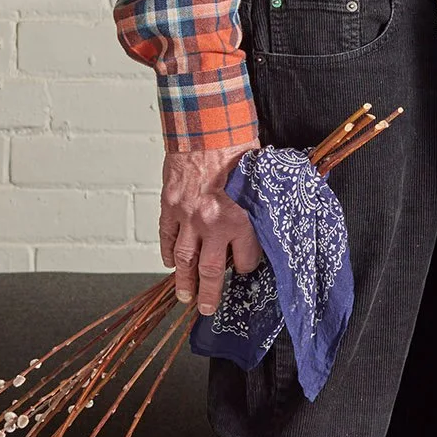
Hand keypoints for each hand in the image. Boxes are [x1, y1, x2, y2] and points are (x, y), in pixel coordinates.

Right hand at [160, 147, 262, 313]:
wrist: (208, 127)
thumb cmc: (240, 150)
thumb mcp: (262, 184)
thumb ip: (260, 210)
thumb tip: (269, 226)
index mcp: (242, 221)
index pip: (244, 261)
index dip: (245, 267)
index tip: (244, 269)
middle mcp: (214, 224)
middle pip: (211, 272)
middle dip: (209, 294)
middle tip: (207, 309)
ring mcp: (189, 217)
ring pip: (184, 260)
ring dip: (184, 281)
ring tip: (185, 296)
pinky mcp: (171, 206)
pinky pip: (167, 237)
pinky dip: (168, 252)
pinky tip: (170, 263)